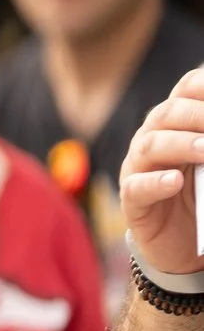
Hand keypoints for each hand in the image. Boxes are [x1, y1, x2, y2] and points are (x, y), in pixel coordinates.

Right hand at [122, 68, 203, 275]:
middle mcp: (153, 138)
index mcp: (178, 122)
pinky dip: (156, 183)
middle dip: (198, 114)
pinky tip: (176, 181)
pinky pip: (137, 188)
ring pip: (150, 146)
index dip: (203, 85)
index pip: (186, 90)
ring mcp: (138, 168)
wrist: (186, 245)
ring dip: (182, 145)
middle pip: (168, 114)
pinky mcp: (133, 202)